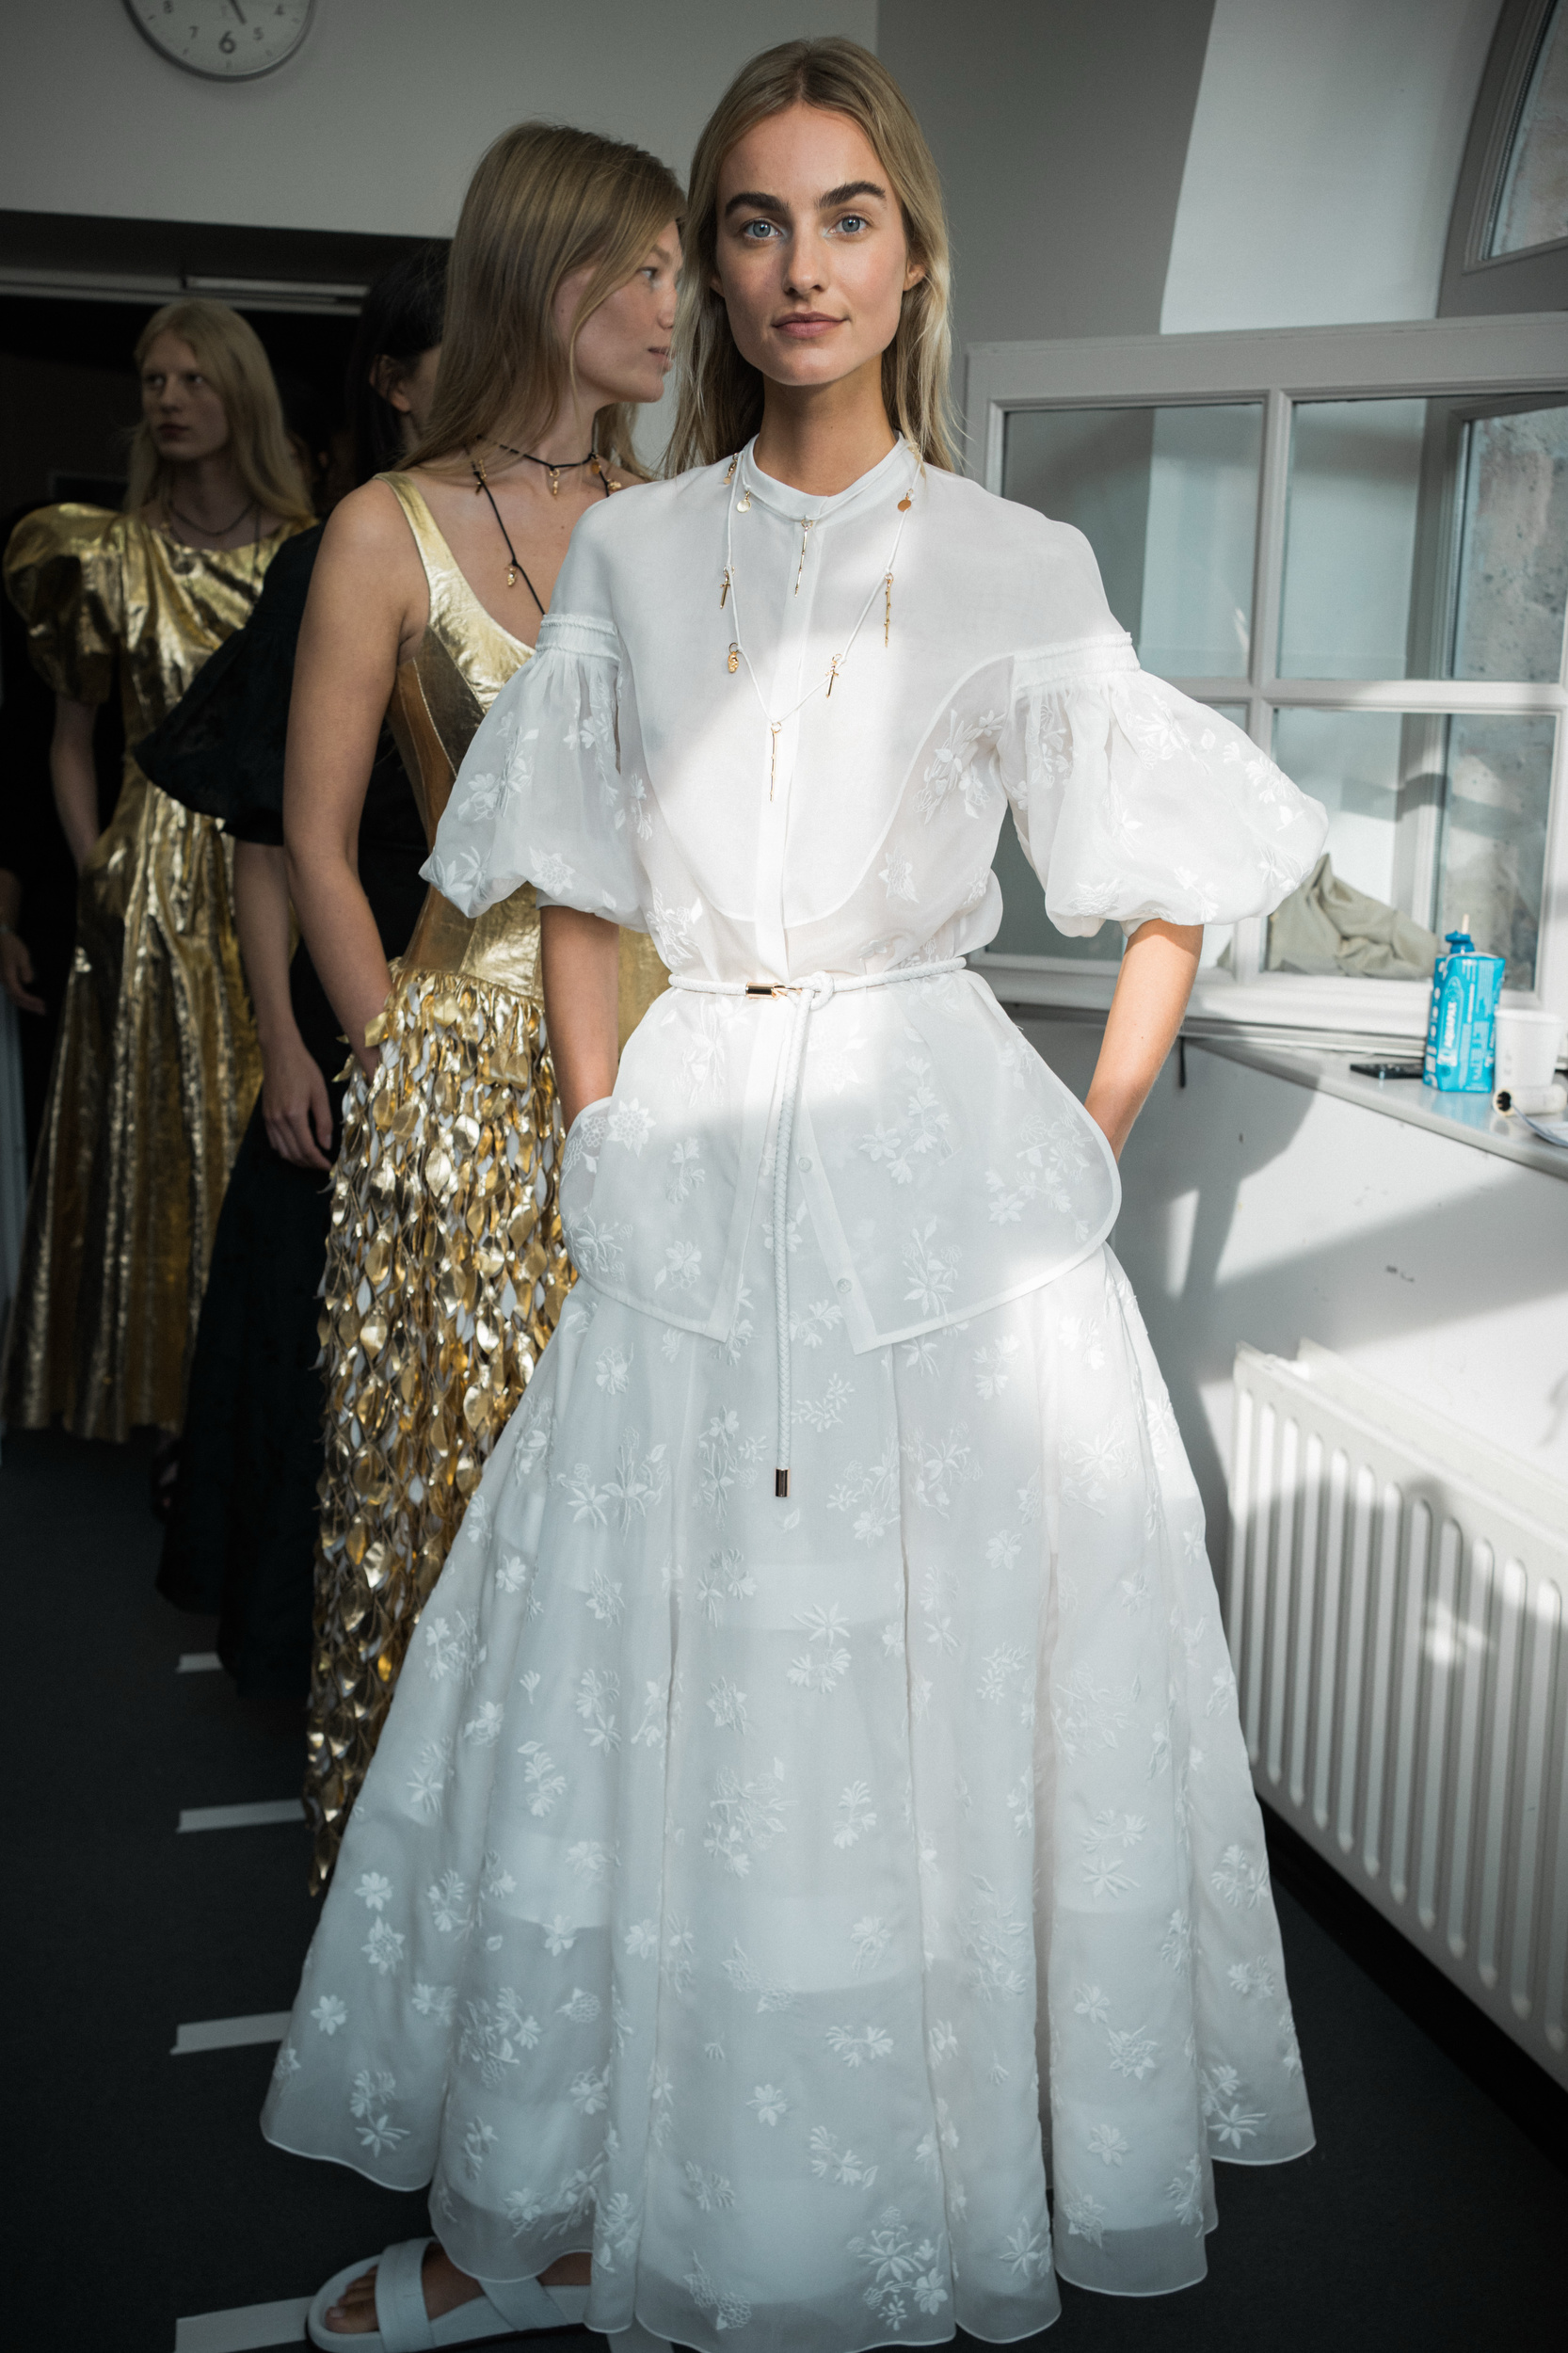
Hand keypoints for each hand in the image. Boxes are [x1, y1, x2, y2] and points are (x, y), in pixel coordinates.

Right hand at [0, 929, 45, 1015]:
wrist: (1, 938)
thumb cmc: (11, 945)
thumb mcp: (22, 955)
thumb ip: (25, 969)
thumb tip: (28, 982)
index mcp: (7, 975)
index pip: (19, 993)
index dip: (30, 1001)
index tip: (41, 1004)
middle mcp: (3, 980)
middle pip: (15, 998)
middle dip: (29, 1006)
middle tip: (43, 1011)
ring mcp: (3, 980)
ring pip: (13, 996)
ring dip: (26, 1003)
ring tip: (39, 1008)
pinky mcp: (5, 978)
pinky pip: (13, 991)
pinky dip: (22, 998)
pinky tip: (30, 1000)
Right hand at [260, 1025, 333, 1169]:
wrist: (279, 1052)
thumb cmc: (303, 1068)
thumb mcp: (320, 1093)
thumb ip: (324, 1121)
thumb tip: (326, 1145)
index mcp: (293, 1114)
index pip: (306, 1148)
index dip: (318, 1161)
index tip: (329, 1167)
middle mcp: (278, 1119)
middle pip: (293, 1153)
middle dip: (309, 1164)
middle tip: (323, 1166)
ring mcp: (269, 1118)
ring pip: (282, 1151)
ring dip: (297, 1160)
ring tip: (312, 1160)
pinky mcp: (265, 1115)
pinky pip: (274, 1141)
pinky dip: (286, 1150)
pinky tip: (297, 1149)